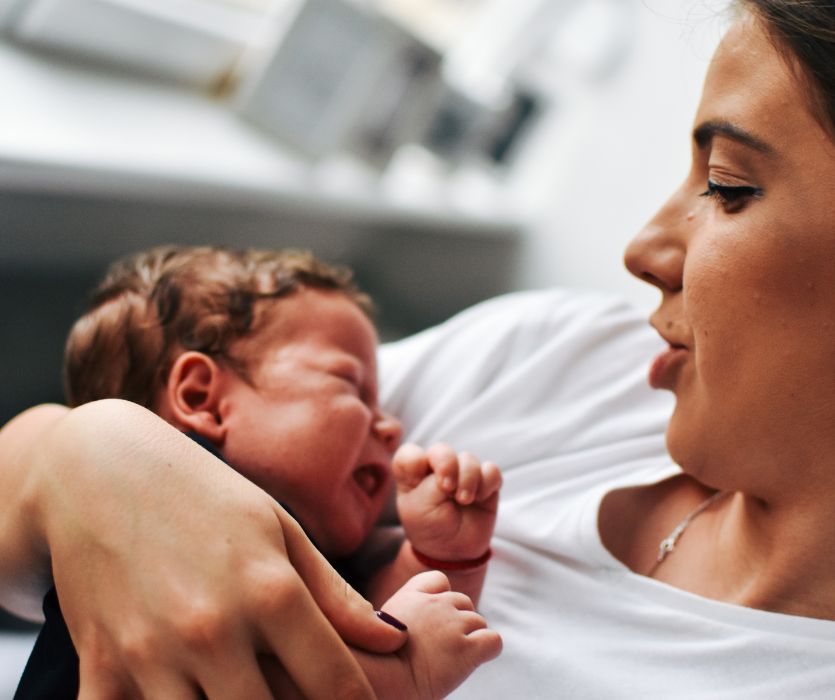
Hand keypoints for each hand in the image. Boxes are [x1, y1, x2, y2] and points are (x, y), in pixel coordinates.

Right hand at [23, 400, 406, 698]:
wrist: (99, 471)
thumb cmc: (205, 495)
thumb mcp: (278, 530)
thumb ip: (334, 593)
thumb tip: (391, 640)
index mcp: (270, 591)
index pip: (337, 685)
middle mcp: (215, 630)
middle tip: (298, 692)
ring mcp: (152, 655)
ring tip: (238, 687)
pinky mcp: (101, 667)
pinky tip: (177, 694)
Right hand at [378, 571, 501, 698]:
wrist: (382, 679)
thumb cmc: (377, 663)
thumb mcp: (380, 625)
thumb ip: (403, 616)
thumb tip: (412, 630)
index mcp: (412, 596)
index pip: (440, 580)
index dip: (442, 597)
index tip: (433, 619)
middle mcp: (436, 604)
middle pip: (463, 602)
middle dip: (458, 621)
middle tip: (444, 646)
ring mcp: (454, 624)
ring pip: (479, 621)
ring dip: (471, 637)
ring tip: (453, 658)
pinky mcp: (468, 649)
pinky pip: (493, 641)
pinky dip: (488, 650)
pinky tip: (475, 661)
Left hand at [393, 443, 501, 560]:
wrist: (452, 551)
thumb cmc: (429, 527)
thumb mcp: (419, 508)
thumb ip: (432, 483)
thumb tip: (457, 468)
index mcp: (414, 473)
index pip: (410, 453)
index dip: (416, 460)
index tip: (420, 482)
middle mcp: (437, 468)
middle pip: (442, 450)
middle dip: (447, 465)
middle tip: (448, 489)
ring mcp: (461, 473)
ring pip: (469, 459)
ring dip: (468, 479)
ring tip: (464, 501)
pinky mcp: (484, 482)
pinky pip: (491, 470)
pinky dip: (487, 483)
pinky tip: (479, 498)